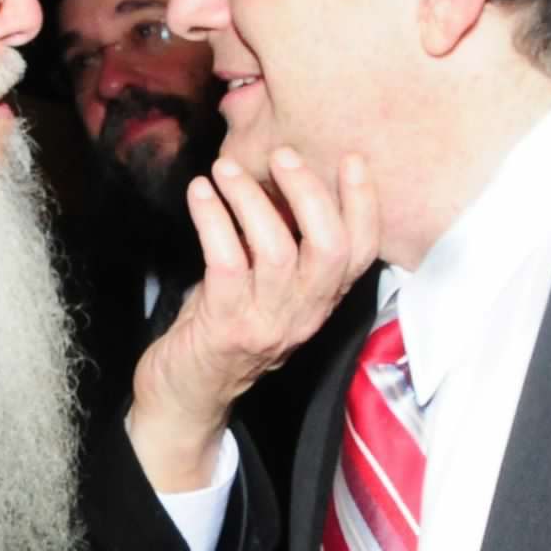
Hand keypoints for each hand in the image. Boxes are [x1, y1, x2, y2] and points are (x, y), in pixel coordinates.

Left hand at [126, 147, 378, 489]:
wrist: (186, 395)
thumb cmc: (225, 328)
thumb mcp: (267, 287)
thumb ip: (283, 243)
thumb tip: (280, 176)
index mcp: (320, 302)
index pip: (362, 254)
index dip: (364, 205)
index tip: (351, 159)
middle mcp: (303, 315)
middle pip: (330, 249)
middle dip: (309, 193)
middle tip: (282, 155)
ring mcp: (266, 324)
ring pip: (278, 252)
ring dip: (250, 200)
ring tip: (225, 168)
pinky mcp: (225, 328)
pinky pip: (225, 262)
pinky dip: (213, 219)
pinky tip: (200, 193)